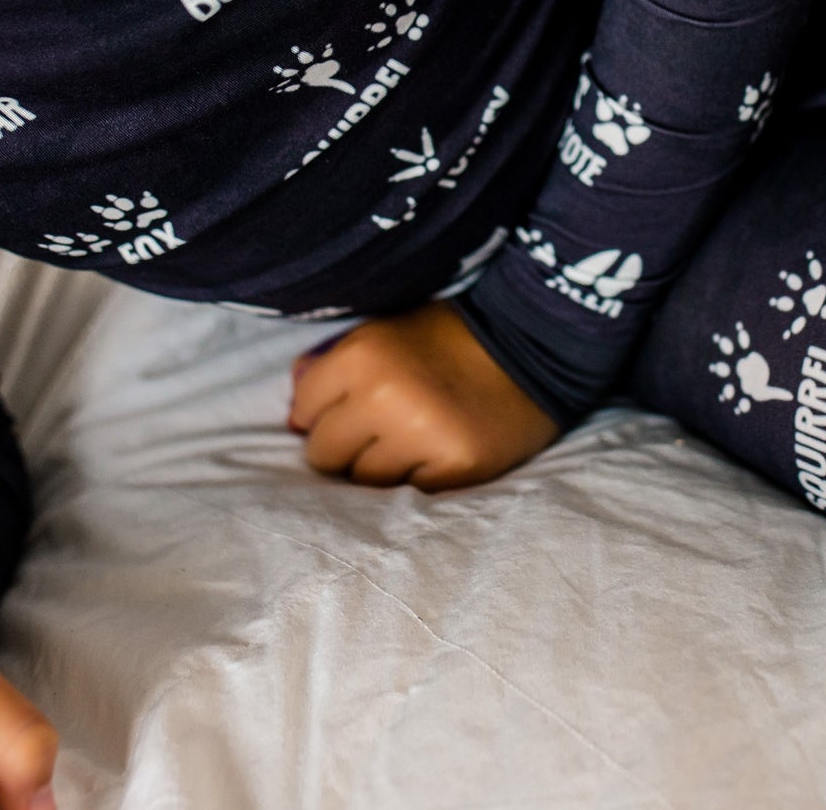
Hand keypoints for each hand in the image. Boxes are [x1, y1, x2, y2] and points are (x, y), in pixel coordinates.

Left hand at [288, 299, 559, 489]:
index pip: (303, 413)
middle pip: (324, 455)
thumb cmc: (450, 337)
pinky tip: (437, 455)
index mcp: (361, 355)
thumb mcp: (387, 331)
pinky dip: (418, 480)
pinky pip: (408, 495)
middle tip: (380, 432)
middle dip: (346, 448)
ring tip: (413, 442)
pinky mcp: (454, 469)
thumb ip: (335, 365)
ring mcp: (419, 437)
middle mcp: (383, 396)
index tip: (350, 409)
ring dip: (381, 469)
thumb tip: (292, 415)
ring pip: (364, 482)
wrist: (533, 345)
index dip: (324, 414)